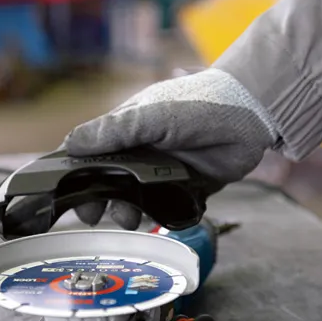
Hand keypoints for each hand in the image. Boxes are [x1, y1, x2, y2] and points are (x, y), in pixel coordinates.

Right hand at [63, 68, 278, 228]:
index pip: (91, 154)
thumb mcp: (152, 115)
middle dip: (103, 200)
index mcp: (128, 129)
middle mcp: (143, 151)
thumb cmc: (200, 103)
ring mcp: (165, 170)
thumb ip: (114, 132)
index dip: (77, 174)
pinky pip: (167, 207)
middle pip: (111, 183)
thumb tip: (70, 145)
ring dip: (131, 211)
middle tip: (100, 215)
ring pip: (137, 199)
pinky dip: (162, 215)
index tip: (68, 195)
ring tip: (133, 217)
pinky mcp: (188, 187)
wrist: (253, 114)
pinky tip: (162, 215)